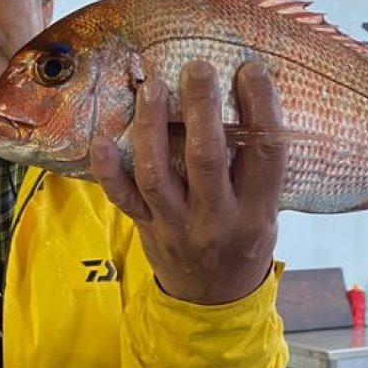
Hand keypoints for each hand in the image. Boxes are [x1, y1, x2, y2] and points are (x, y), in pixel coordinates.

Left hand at [90, 60, 284, 304]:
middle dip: (201, 108)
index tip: (251, 69)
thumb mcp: (266, 211)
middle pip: (207, 158)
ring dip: (152, 127)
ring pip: (158, 173)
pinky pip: (123, 197)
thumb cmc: (242, 240)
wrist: (212, 299)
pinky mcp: (146, 228)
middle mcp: (217, 220)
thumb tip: (249, 96)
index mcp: (257, 213)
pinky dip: (108, 169)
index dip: (261, 107)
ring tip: (152, 87)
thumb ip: (256, 167)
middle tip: (197, 68)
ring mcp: (176, 226)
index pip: (265, 153)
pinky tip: (101, 137)